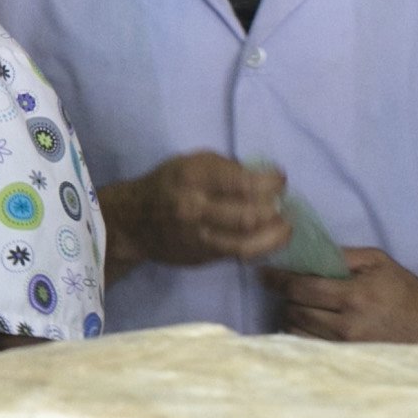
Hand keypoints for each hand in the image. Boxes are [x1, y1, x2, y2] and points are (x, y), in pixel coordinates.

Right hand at [113, 153, 291, 267]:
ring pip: (247, 241)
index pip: (241, 182)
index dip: (270, 182)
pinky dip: (261, 247)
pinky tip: (270, 238)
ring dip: (275, 234)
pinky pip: (239, 254)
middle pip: (248, 213)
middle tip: (283, 202)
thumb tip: (261, 177)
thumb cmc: (166, 185)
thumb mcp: (187, 163)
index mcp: (191, 177)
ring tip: (286, 226)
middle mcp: (194, 207)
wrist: (131, 221)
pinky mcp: (201, 255)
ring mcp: (197, 235)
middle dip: (274, 208)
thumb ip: (222, 167)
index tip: (280, 180)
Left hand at [277, 247, 417, 345]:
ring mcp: (345, 347)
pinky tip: (307, 322)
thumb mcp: (376, 261)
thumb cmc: (400, 288)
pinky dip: (299, 332)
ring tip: (300, 305)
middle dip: (286, 296)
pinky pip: (306, 346)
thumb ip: (341, 255)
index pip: (300, 289)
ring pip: (295, 330)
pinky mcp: (345, 359)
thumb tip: (302, 252)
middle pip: (294, 309)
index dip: (277, 280)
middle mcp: (347, 325)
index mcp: (355, 296)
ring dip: (291, 315)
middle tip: (289, 288)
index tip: (264, 274)